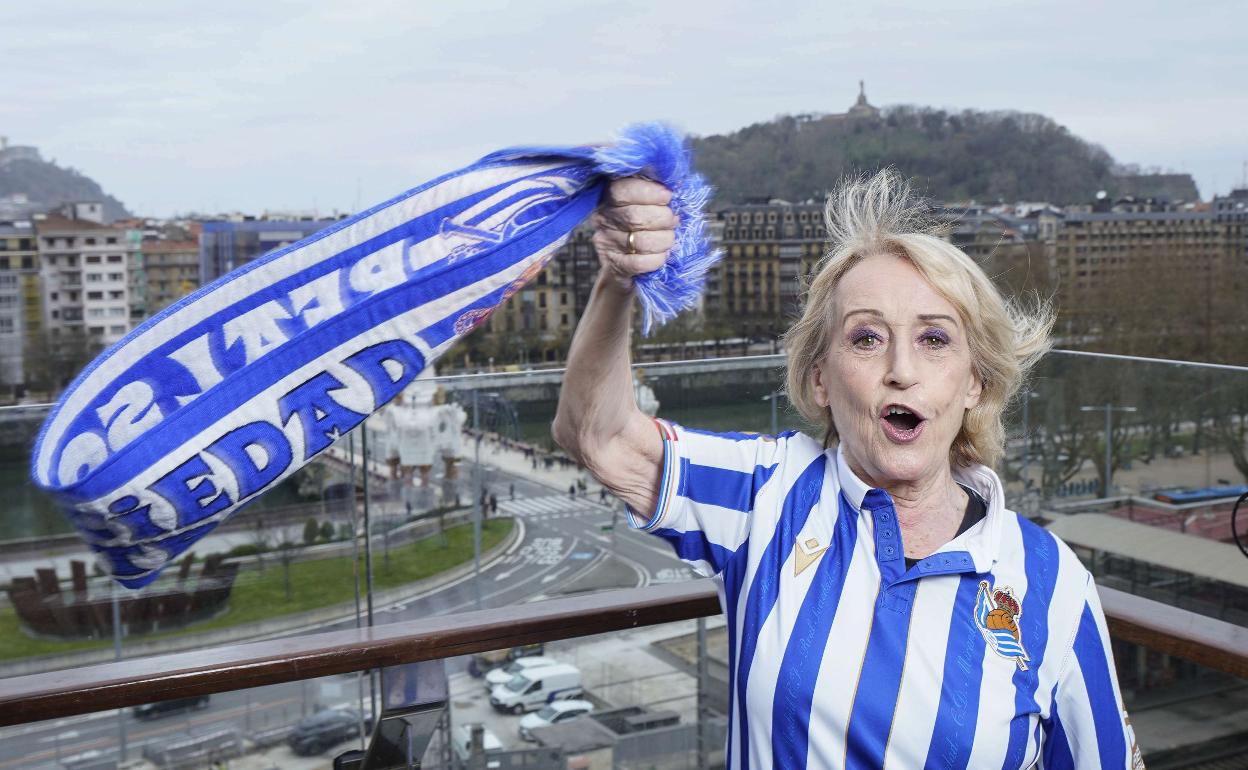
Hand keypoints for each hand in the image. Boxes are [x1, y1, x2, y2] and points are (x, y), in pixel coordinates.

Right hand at [591, 177, 678, 291]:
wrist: (625, 263)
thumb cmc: (642, 225)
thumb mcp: (645, 203)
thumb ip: (655, 193)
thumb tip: (674, 189)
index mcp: (610, 197)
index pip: (623, 191)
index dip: (648, 192)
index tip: (667, 196)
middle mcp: (603, 218)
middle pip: (634, 217)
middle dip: (662, 218)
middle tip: (673, 221)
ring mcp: (607, 243)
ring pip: (640, 241)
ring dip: (663, 240)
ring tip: (669, 238)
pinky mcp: (614, 265)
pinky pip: (640, 263)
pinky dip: (657, 259)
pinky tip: (662, 255)